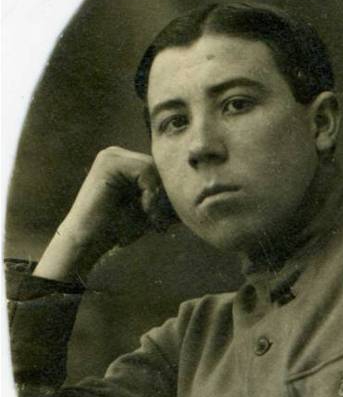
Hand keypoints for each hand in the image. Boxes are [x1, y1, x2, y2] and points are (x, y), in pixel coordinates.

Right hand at [34, 146, 177, 281]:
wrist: (88, 243)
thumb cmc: (118, 229)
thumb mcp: (151, 210)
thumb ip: (169, 199)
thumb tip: (201, 193)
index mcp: (127, 162)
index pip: (162, 170)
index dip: (168, 195)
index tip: (163, 221)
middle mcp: (117, 153)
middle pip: (160, 168)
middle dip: (165, 197)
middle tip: (160, 222)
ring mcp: (111, 155)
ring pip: (156, 170)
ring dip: (158, 199)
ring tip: (152, 220)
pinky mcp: (109, 162)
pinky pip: (147, 172)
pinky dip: (150, 195)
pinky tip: (143, 211)